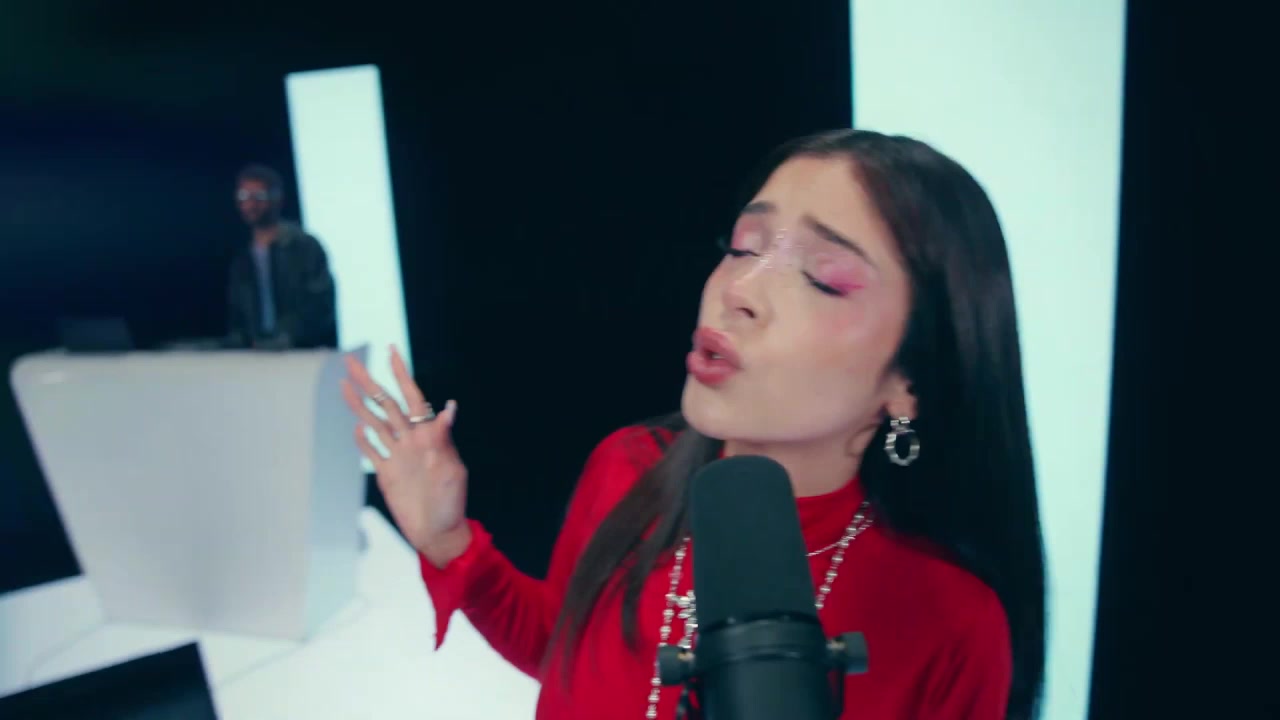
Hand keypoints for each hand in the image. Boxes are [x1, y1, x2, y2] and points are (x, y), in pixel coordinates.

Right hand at [341, 346, 470, 566]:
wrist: (439, 534)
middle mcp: (411, 441)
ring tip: (343, 384)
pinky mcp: (388, 474)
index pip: (411, 397)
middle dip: (369, 382)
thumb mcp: (452, 471)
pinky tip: (355, 425)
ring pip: (374, 423)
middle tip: (350, 360)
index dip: (401, 374)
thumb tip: (449, 408)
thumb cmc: (451, 504)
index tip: (391, 350)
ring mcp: (398, 456)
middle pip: (386, 404)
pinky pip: (373, 451)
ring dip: (359, 404)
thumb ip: (445, 439)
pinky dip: (363, 438)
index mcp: (428, 435)